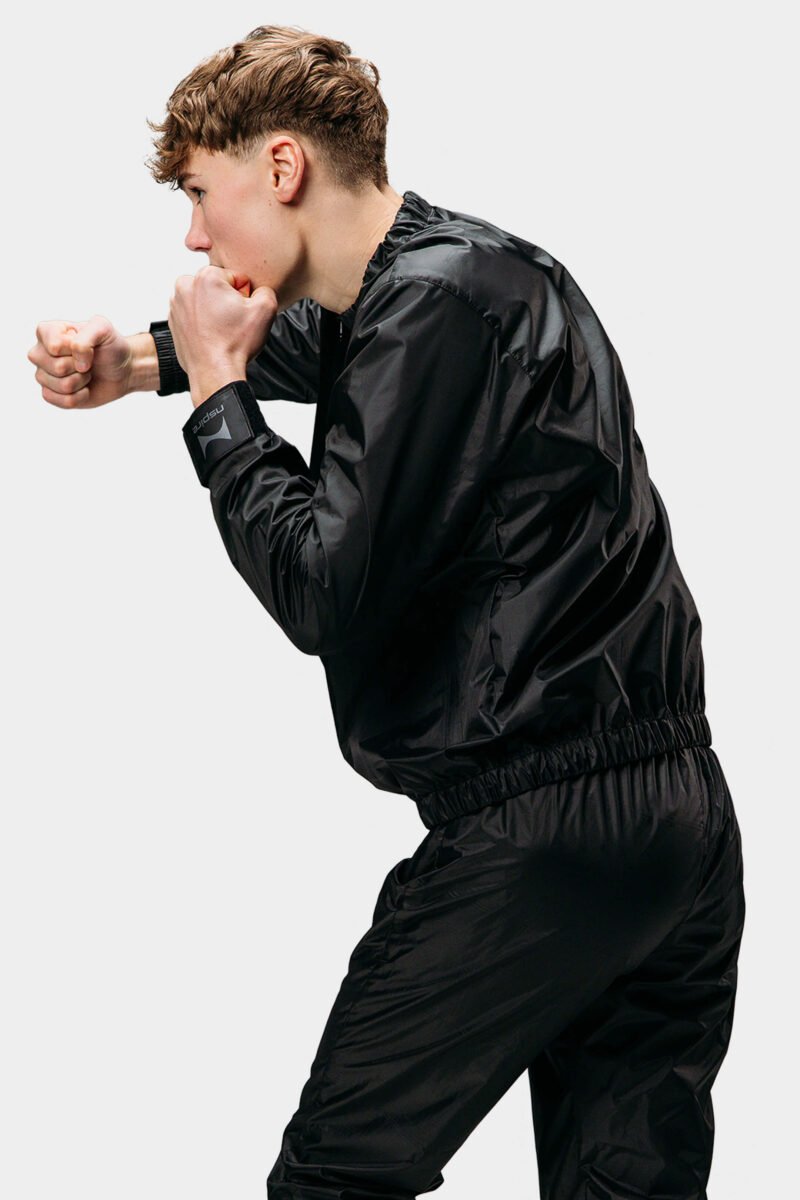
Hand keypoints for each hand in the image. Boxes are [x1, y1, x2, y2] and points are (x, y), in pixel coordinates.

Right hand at [28, 316, 134, 408]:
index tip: (87, 346)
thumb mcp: (103, 328)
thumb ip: (86, 336)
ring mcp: (43, 374)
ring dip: (82, 381)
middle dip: (81, 367)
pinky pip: (62, 401)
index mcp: (47, 331)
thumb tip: (77, 363)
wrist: (121, 370)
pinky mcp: (50, 394)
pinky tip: (84, 388)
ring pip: (61, 386)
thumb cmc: (109, 346)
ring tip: (86, 373)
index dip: (76, 350)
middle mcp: (40, 352)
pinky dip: (81, 397)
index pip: (55, 346)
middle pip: (57, 368)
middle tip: (87, 362)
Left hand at [168, 266, 277, 400]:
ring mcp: (176, 304)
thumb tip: (260, 290)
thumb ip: (266, 290)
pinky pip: (194, 315)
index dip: (245, 297)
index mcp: (207, 276)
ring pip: (206, 301)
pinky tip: (212, 337)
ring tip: (222, 331)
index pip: (237, 278)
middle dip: (227, 301)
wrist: (215, 373)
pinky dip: (203, 323)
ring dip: (215, 311)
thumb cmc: (234, 345)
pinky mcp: (173, 321)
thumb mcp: (265, 310)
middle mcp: (185, 286)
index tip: (242, 313)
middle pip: (218, 288)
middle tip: (232, 323)